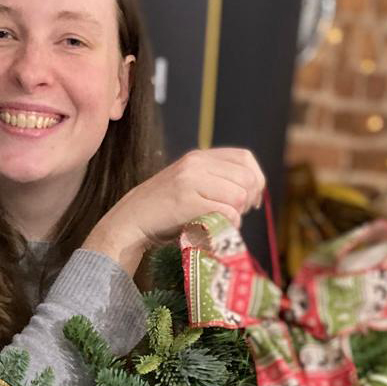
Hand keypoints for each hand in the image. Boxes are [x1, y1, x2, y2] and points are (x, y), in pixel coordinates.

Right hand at [85, 147, 264, 274]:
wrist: (130, 222)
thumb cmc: (162, 211)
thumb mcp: (189, 184)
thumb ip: (214, 180)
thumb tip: (251, 192)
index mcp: (198, 156)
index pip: (244, 158)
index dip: (256, 178)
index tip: (251, 200)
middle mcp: (196, 163)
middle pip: (246, 178)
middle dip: (248, 200)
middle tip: (237, 214)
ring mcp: (190, 181)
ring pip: (239, 195)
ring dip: (238, 214)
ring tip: (224, 222)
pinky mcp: (186, 202)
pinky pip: (226, 211)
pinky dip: (229, 224)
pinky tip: (217, 229)